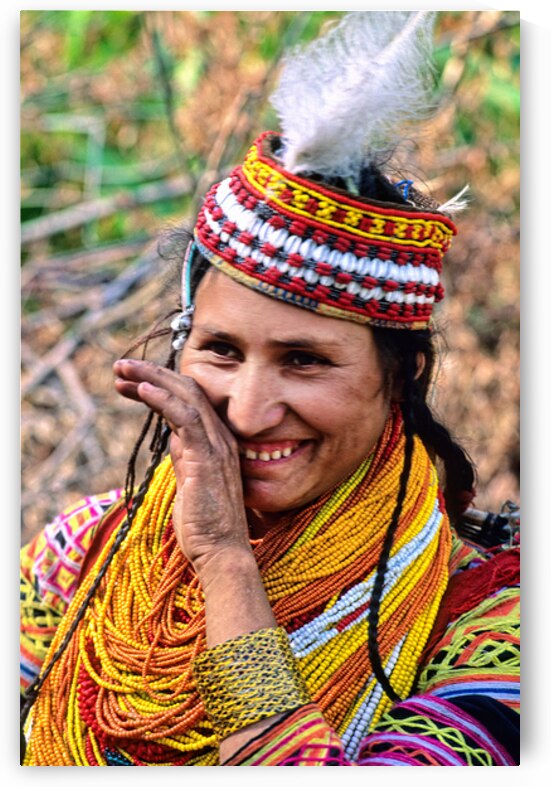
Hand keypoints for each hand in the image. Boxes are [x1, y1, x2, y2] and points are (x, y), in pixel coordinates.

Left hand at [113, 359, 251, 573]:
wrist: (221, 552)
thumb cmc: (204, 526)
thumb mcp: (190, 483)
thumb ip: (186, 458)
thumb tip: (173, 440)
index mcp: (216, 442)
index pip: (188, 401)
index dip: (158, 386)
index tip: (130, 384)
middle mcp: (219, 437)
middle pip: (186, 390)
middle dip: (151, 374)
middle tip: (120, 367)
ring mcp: (215, 446)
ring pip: (185, 397)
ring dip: (151, 378)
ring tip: (122, 370)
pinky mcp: (206, 457)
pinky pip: (185, 418)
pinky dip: (163, 399)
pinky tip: (142, 389)